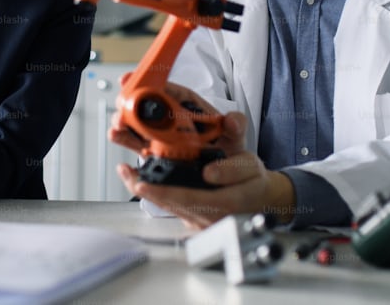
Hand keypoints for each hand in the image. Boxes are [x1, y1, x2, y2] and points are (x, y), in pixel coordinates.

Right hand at [108, 81, 227, 153]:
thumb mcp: (235, 133)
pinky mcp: (153, 151)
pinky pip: (136, 144)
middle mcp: (168, 117)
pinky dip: (125, 142)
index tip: (133, 78)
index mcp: (186, 104)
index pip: (165, 88)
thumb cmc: (227, 146)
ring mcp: (159, 134)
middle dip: (129, 103)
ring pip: (135, 124)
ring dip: (123, 124)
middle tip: (123, 105)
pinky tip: (119, 140)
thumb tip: (231, 120)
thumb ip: (236, 124)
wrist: (224, 174)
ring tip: (117, 128)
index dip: (148, 81)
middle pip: (143, 104)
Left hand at [113, 111, 295, 229]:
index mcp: (227, 203)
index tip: (144, 182)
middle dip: (147, 191)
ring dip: (147, 192)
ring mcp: (201, 223)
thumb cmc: (255, 182)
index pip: (190, 199)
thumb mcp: (252, 166)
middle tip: (127, 175)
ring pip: (169, 209)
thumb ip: (233, 169)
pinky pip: (172, 209)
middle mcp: (211, 218)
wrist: (262, 200)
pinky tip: (143, 182)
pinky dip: (156, 195)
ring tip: (127, 174)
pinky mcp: (195, 220)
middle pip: (173, 206)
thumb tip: (209, 173)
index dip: (164, 192)